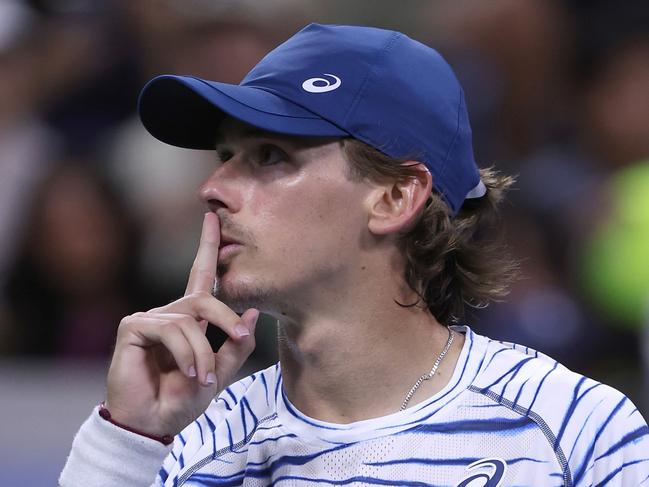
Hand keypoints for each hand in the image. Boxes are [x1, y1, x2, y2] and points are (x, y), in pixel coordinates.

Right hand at [104, 212, 257, 436]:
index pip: (201, 275)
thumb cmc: (182, 399)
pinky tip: (187, 373)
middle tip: (238, 338)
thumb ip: (236, 346)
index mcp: (189, 319)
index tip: (212, 217)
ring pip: (191, 319)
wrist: (152, 424)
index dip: (207, 246)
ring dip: (204, 353)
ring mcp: (150, 318)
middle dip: (226, 318)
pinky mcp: (134, 327)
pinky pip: (171, 329)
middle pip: (205, 297)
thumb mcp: (219, 374)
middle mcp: (170, 313)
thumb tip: (254, 313)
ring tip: (202, 379)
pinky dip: (186, 353)